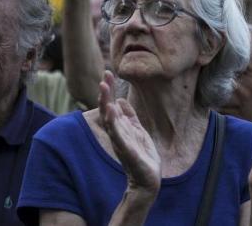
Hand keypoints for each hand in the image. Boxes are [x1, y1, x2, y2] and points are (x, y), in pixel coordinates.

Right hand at [99, 71, 159, 191]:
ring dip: (105, 103)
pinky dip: (114, 122)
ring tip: (104, 87)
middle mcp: (116, 132)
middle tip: (104, 75)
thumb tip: (120, 100)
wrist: (148, 178)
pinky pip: (118, 134)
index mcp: (119, 126)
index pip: (111, 104)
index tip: (108, 72)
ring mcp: (120, 141)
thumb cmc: (141, 155)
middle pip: (107, 109)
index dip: (109, 89)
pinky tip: (112, 109)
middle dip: (105, 92)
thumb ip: (130, 116)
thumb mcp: (137, 130)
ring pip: (109, 119)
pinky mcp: (126, 150)